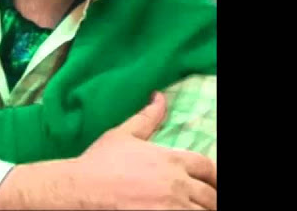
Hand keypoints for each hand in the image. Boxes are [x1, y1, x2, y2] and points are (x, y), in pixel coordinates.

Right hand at [0, 92, 215, 209]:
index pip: (208, 168)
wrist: (82, 187)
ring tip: (192, 210)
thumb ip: (147, 117)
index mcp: (171, 160)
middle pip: (209, 195)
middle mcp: (176, 183)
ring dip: (200, 210)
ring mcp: (171, 206)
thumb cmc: (100, 162)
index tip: (212, 184)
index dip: (214, 177)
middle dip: (209, 199)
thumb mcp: (124, 134)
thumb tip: (159, 96)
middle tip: (203, 202)